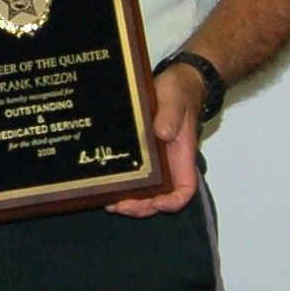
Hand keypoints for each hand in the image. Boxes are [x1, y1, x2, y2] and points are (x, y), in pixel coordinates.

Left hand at [109, 62, 201, 215]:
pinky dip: (121, 186)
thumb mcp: (175, 100)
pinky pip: (133, 177)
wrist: (173, 84)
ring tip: (108, 201)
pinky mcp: (141, 156)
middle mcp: (169, 166)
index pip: (184, 190)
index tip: (156, 202)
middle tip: (120, 205)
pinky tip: (105, 186)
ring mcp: (155, 163)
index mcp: (182, 158)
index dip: (171, 202)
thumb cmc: (179, 93)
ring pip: (144, 192)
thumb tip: (162, 134)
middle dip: (141, 207)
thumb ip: (170, 116)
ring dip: (128, 201)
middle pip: (160, 198)